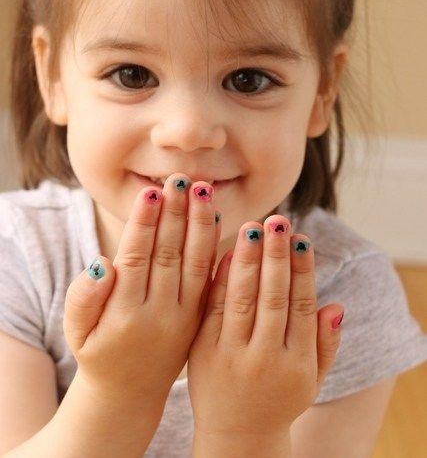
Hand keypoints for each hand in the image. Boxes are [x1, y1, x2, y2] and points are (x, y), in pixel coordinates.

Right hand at [63, 174, 220, 402]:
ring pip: (197, 264)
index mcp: (125, 315)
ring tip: (203, 190)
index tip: (152, 189)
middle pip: (169, 254)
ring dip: (201, 224)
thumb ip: (84, 298)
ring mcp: (185, 317)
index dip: (144, 223)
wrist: (131, 394)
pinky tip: (217, 220)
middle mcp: (160, 315)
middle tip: (181, 178)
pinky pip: (212, 279)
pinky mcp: (202, 318)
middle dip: (176, 214)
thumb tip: (102, 262)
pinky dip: (217, 248)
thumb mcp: (77, 332)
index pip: (137, 258)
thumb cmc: (99, 353)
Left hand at [187, 215, 343, 437]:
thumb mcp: (312, 381)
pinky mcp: (202, 352)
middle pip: (271, 297)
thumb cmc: (279, 400)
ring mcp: (230, 354)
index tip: (302, 239)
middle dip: (275, 256)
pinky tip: (225, 252)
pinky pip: (212, 309)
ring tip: (252, 227)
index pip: (301, 306)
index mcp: (296, 363)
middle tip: (277, 221)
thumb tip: (336, 305)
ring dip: (246, 259)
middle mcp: (264, 358)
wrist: (236, 436)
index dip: (302, 271)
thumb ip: (326, 344)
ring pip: (240, 298)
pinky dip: (220, 279)